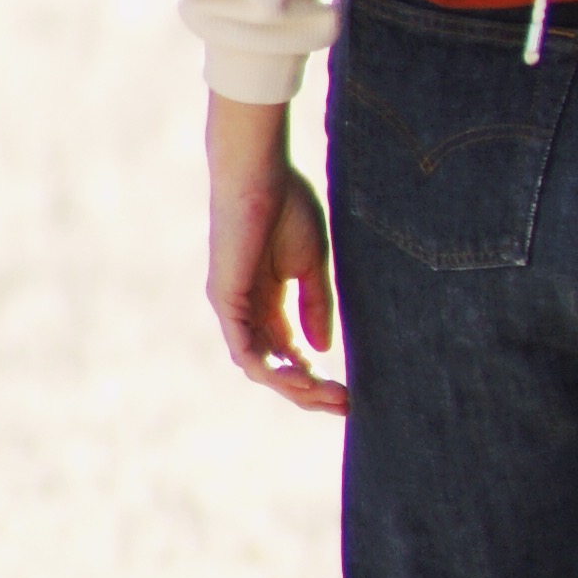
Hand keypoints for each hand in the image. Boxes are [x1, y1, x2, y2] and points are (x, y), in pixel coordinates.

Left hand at [205, 90, 342, 412]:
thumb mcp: (311, 264)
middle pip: (277, 367)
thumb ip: (316, 305)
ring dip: (295, 387)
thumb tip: (322, 349)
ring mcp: (234, 308)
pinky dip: (272, 370)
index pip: (290, 352)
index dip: (317, 376)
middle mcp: (248, 310)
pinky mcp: (227, 301)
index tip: (351, 392)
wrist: (260, 174)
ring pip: (262, 367)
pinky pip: (246, 351)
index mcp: (268, 300)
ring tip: (329, 395)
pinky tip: (302, 376)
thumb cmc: (285, 205)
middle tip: (345, 404)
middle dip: (310, 391)